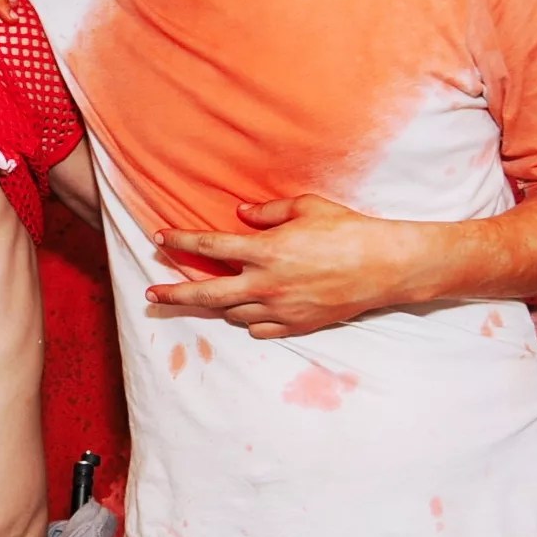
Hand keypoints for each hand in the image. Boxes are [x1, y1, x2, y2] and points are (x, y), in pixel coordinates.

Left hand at [146, 194, 430, 337]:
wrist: (385, 266)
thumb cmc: (348, 230)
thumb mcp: (306, 207)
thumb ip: (267, 213)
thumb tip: (240, 216)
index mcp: (265, 250)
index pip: (209, 245)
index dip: (181, 240)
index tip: (160, 238)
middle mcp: (266, 284)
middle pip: (206, 293)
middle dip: (174, 295)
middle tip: (151, 296)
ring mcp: (280, 309)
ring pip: (232, 313)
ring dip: (216, 305)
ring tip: (204, 298)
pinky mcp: (297, 325)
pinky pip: (260, 329)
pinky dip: (248, 320)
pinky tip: (247, 312)